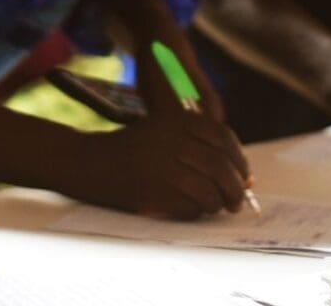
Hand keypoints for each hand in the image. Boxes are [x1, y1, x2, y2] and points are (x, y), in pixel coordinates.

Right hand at [71, 105, 250, 218]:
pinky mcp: (152, 191)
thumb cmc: (131, 149)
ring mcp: (162, 165)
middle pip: (220, 167)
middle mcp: (172, 138)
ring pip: (208, 191)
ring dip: (217, 204)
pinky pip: (188, 207)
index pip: (224, 139)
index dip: (240, 160)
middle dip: (235, 188)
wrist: (85, 161)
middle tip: (237, 202)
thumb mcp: (165, 132)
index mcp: (177, 119)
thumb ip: (200, 147)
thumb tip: (244, 176)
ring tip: (215, 207)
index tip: (245, 176)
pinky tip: (191, 210)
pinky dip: (196, 212)